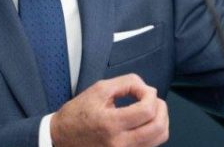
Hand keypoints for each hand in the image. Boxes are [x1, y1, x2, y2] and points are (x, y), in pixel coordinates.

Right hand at [50, 74, 168, 146]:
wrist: (62, 137)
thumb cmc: (78, 113)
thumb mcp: (99, 89)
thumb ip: (126, 83)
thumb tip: (147, 88)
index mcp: (111, 124)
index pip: (147, 111)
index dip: (150, 95)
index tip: (144, 90)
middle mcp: (119, 143)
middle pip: (158, 127)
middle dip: (161, 108)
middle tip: (152, 98)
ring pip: (159, 138)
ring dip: (161, 119)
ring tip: (151, 109)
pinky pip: (151, 145)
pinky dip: (154, 131)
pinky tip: (145, 121)